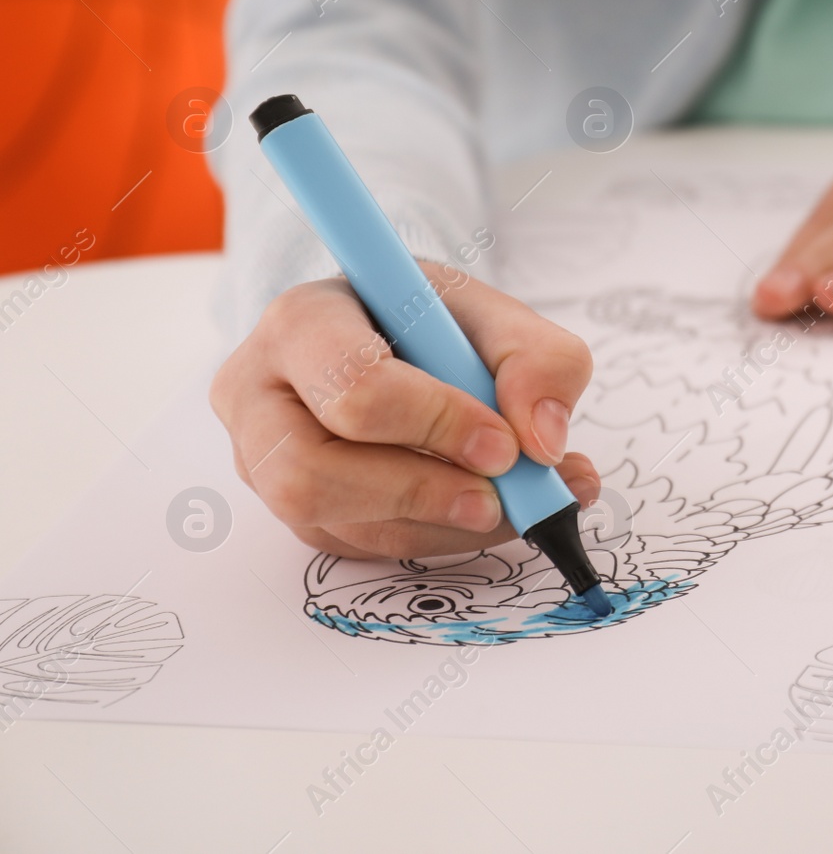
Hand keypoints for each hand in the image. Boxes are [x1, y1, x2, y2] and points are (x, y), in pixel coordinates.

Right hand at [210, 261, 598, 559]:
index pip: (354, 384)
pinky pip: (356, 546)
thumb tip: (542, 442)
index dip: (433, 422)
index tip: (503, 443)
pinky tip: (483, 512)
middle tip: (501, 492)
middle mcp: (259, 393)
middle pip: (310, 472)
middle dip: (421, 490)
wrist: (397, 340)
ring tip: (512, 505)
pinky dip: (434, 537)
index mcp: (303, 322)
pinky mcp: (291, 509)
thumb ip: (541, 361)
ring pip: (331, 521)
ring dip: (436, 524)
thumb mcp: (497, 316)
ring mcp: (262, 459)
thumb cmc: (432, 323)